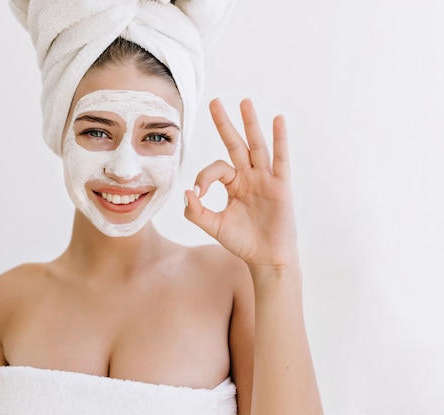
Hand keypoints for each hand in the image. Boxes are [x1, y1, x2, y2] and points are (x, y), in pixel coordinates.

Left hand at [184, 98, 297, 270]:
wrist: (267, 259)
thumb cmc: (242, 242)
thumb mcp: (214, 226)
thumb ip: (197, 211)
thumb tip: (186, 192)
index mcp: (233, 184)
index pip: (216, 168)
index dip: (204, 176)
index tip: (198, 192)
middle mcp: (249, 177)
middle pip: (235, 144)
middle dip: (225, 123)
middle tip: (214, 102)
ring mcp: (266, 179)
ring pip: (257, 146)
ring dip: (250, 124)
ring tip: (244, 102)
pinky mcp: (281, 186)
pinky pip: (281, 159)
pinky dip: (280, 139)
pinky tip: (278, 120)